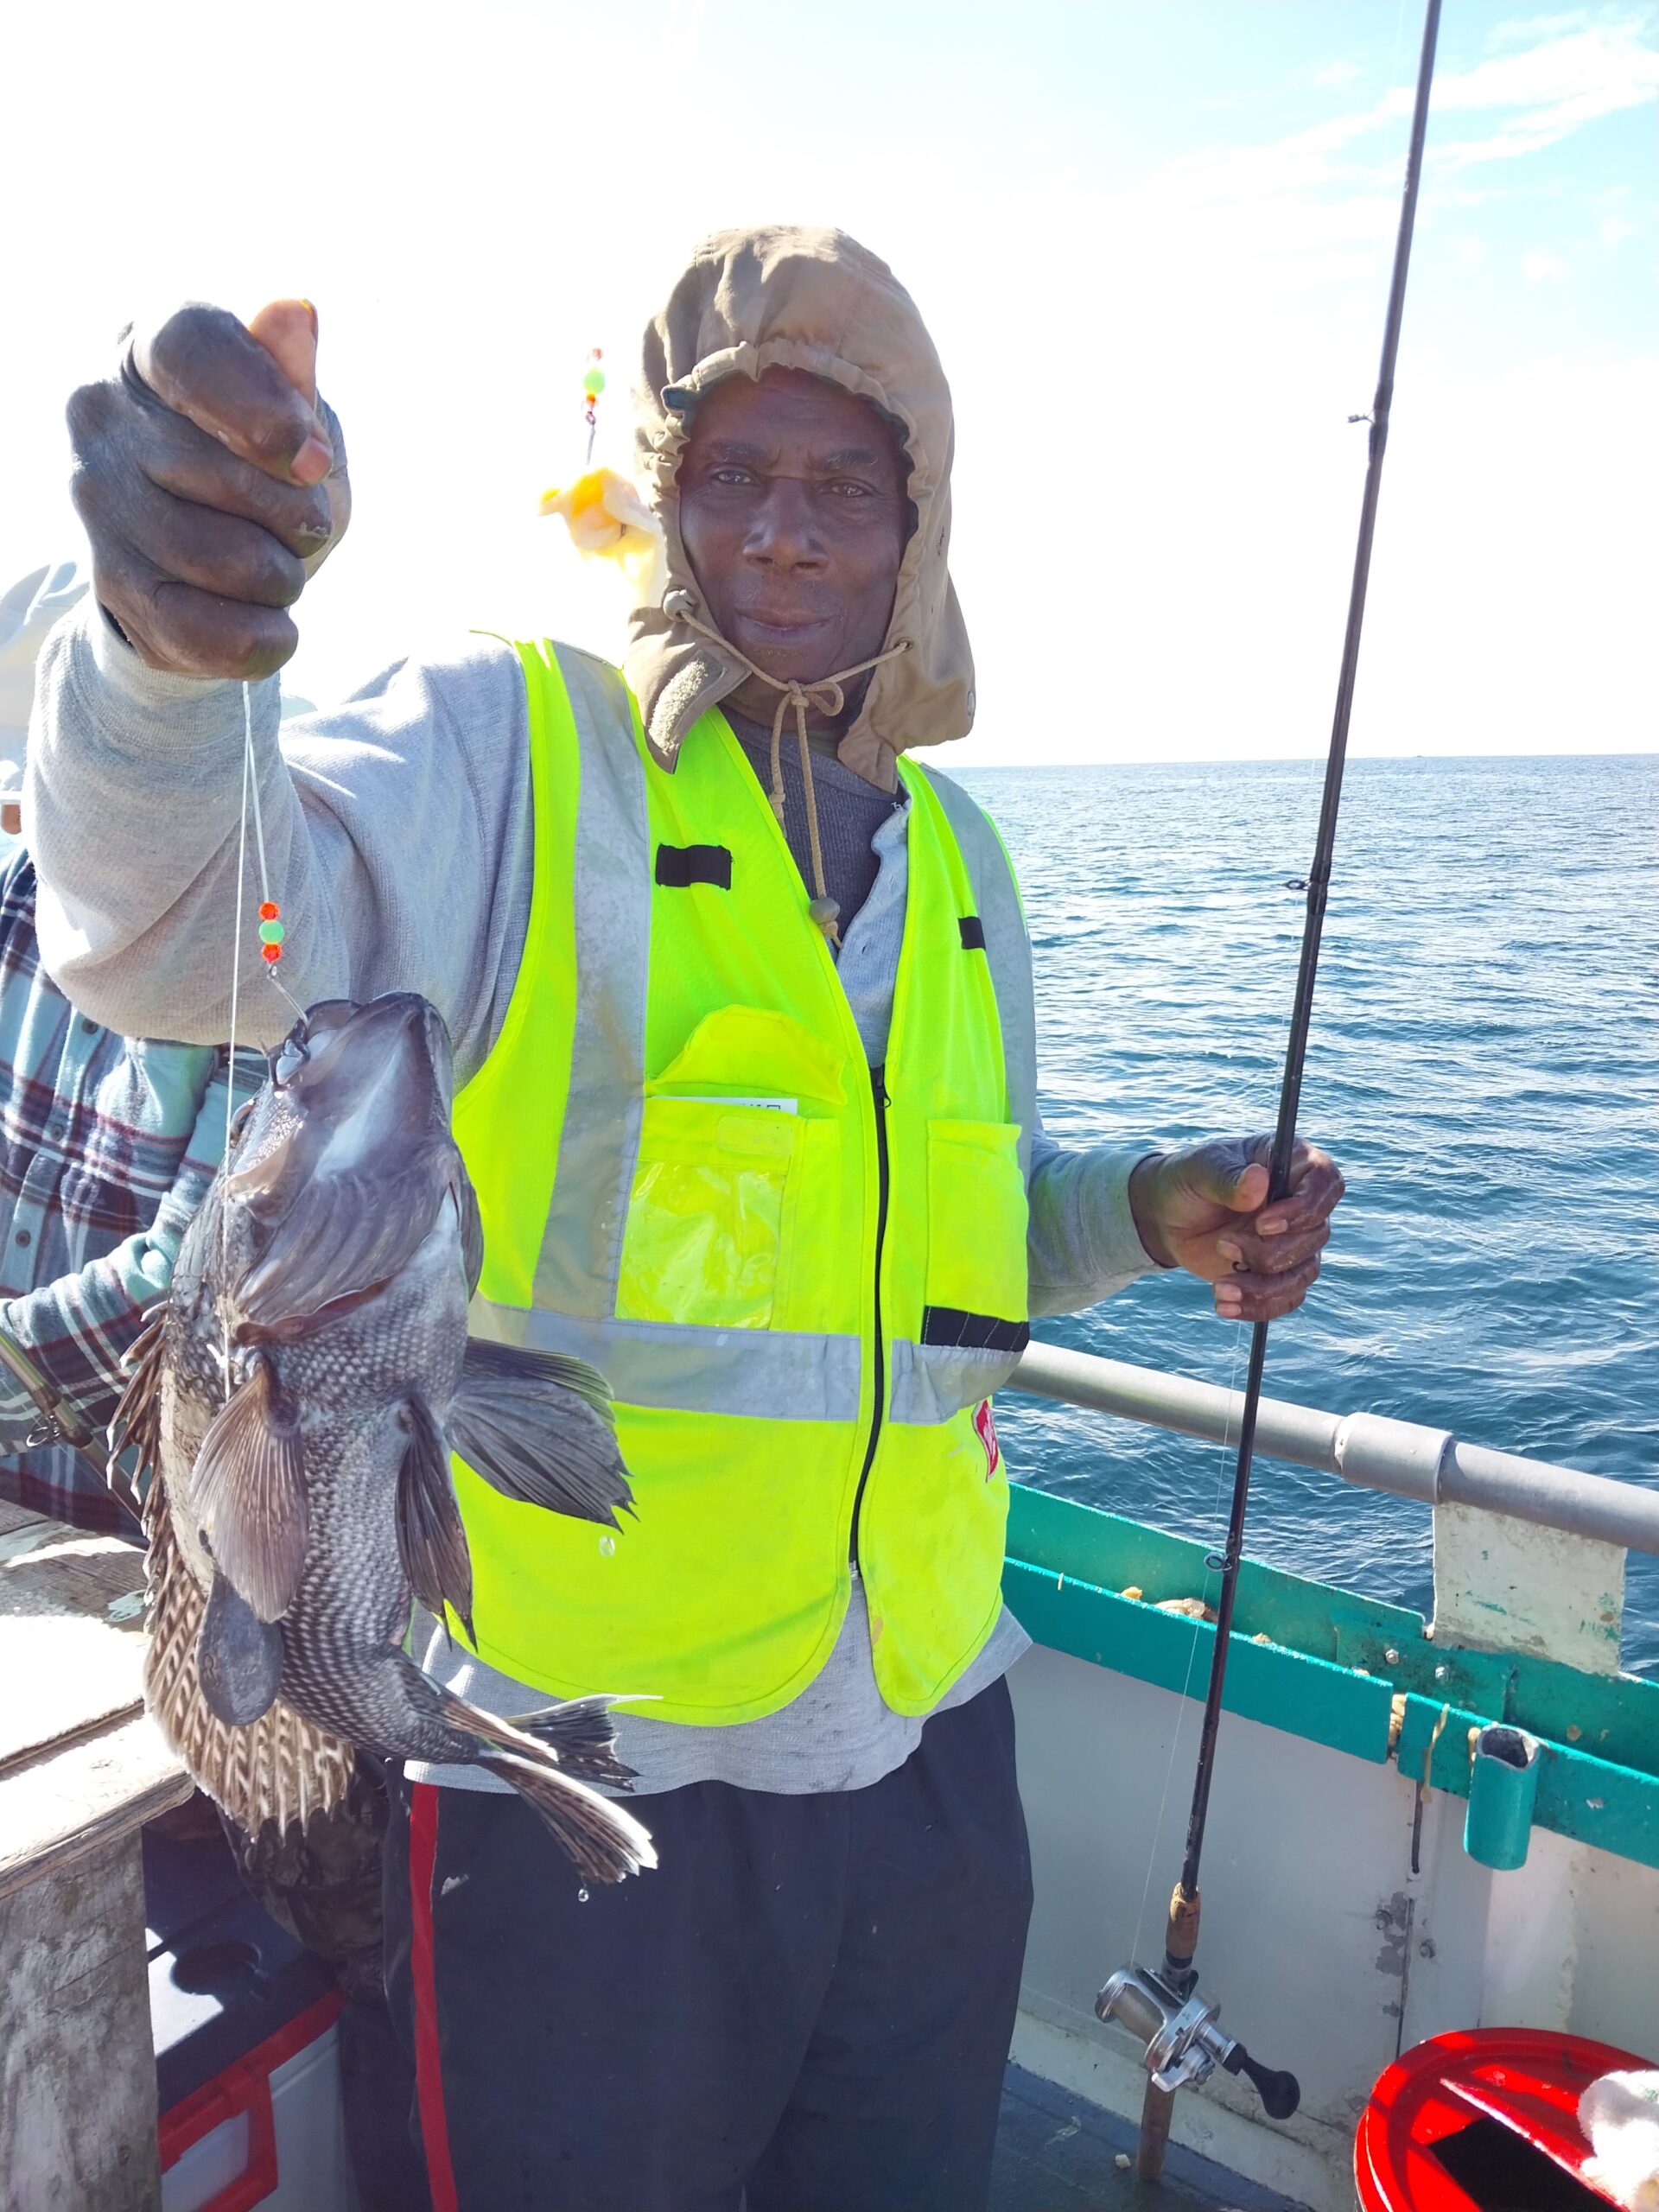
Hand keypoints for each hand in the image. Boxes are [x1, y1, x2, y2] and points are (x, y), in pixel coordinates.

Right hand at [66, 300, 350, 678]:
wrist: (210, 562)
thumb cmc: (263, 464)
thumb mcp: (295, 416)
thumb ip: (293, 377)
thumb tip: (294, 311)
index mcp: (151, 346)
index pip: (193, 349)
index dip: (263, 408)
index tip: (313, 460)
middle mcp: (102, 415)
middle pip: (230, 476)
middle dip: (299, 516)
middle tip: (300, 524)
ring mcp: (97, 503)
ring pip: (228, 562)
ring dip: (283, 578)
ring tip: (273, 564)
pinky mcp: (112, 588)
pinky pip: (209, 632)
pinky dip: (265, 639)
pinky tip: (270, 624)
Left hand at [1128, 1136, 1344, 1323]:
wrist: (1168, 1217)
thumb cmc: (1188, 1180)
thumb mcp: (1199, 1169)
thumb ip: (1227, 1177)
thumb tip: (1259, 1182)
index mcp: (1292, 1163)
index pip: (1326, 1183)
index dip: (1304, 1208)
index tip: (1263, 1224)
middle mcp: (1302, 1204)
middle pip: (1316, 1235)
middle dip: (1269, 1251)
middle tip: (1222, 1244)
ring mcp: (1295, 1240)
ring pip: (1305, 1273)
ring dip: (1264, 1288)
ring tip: (1220, 1288)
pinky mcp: (1280, 1272)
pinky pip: (1288, 1298)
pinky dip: (1259, 1307)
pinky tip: (1225, 1306)